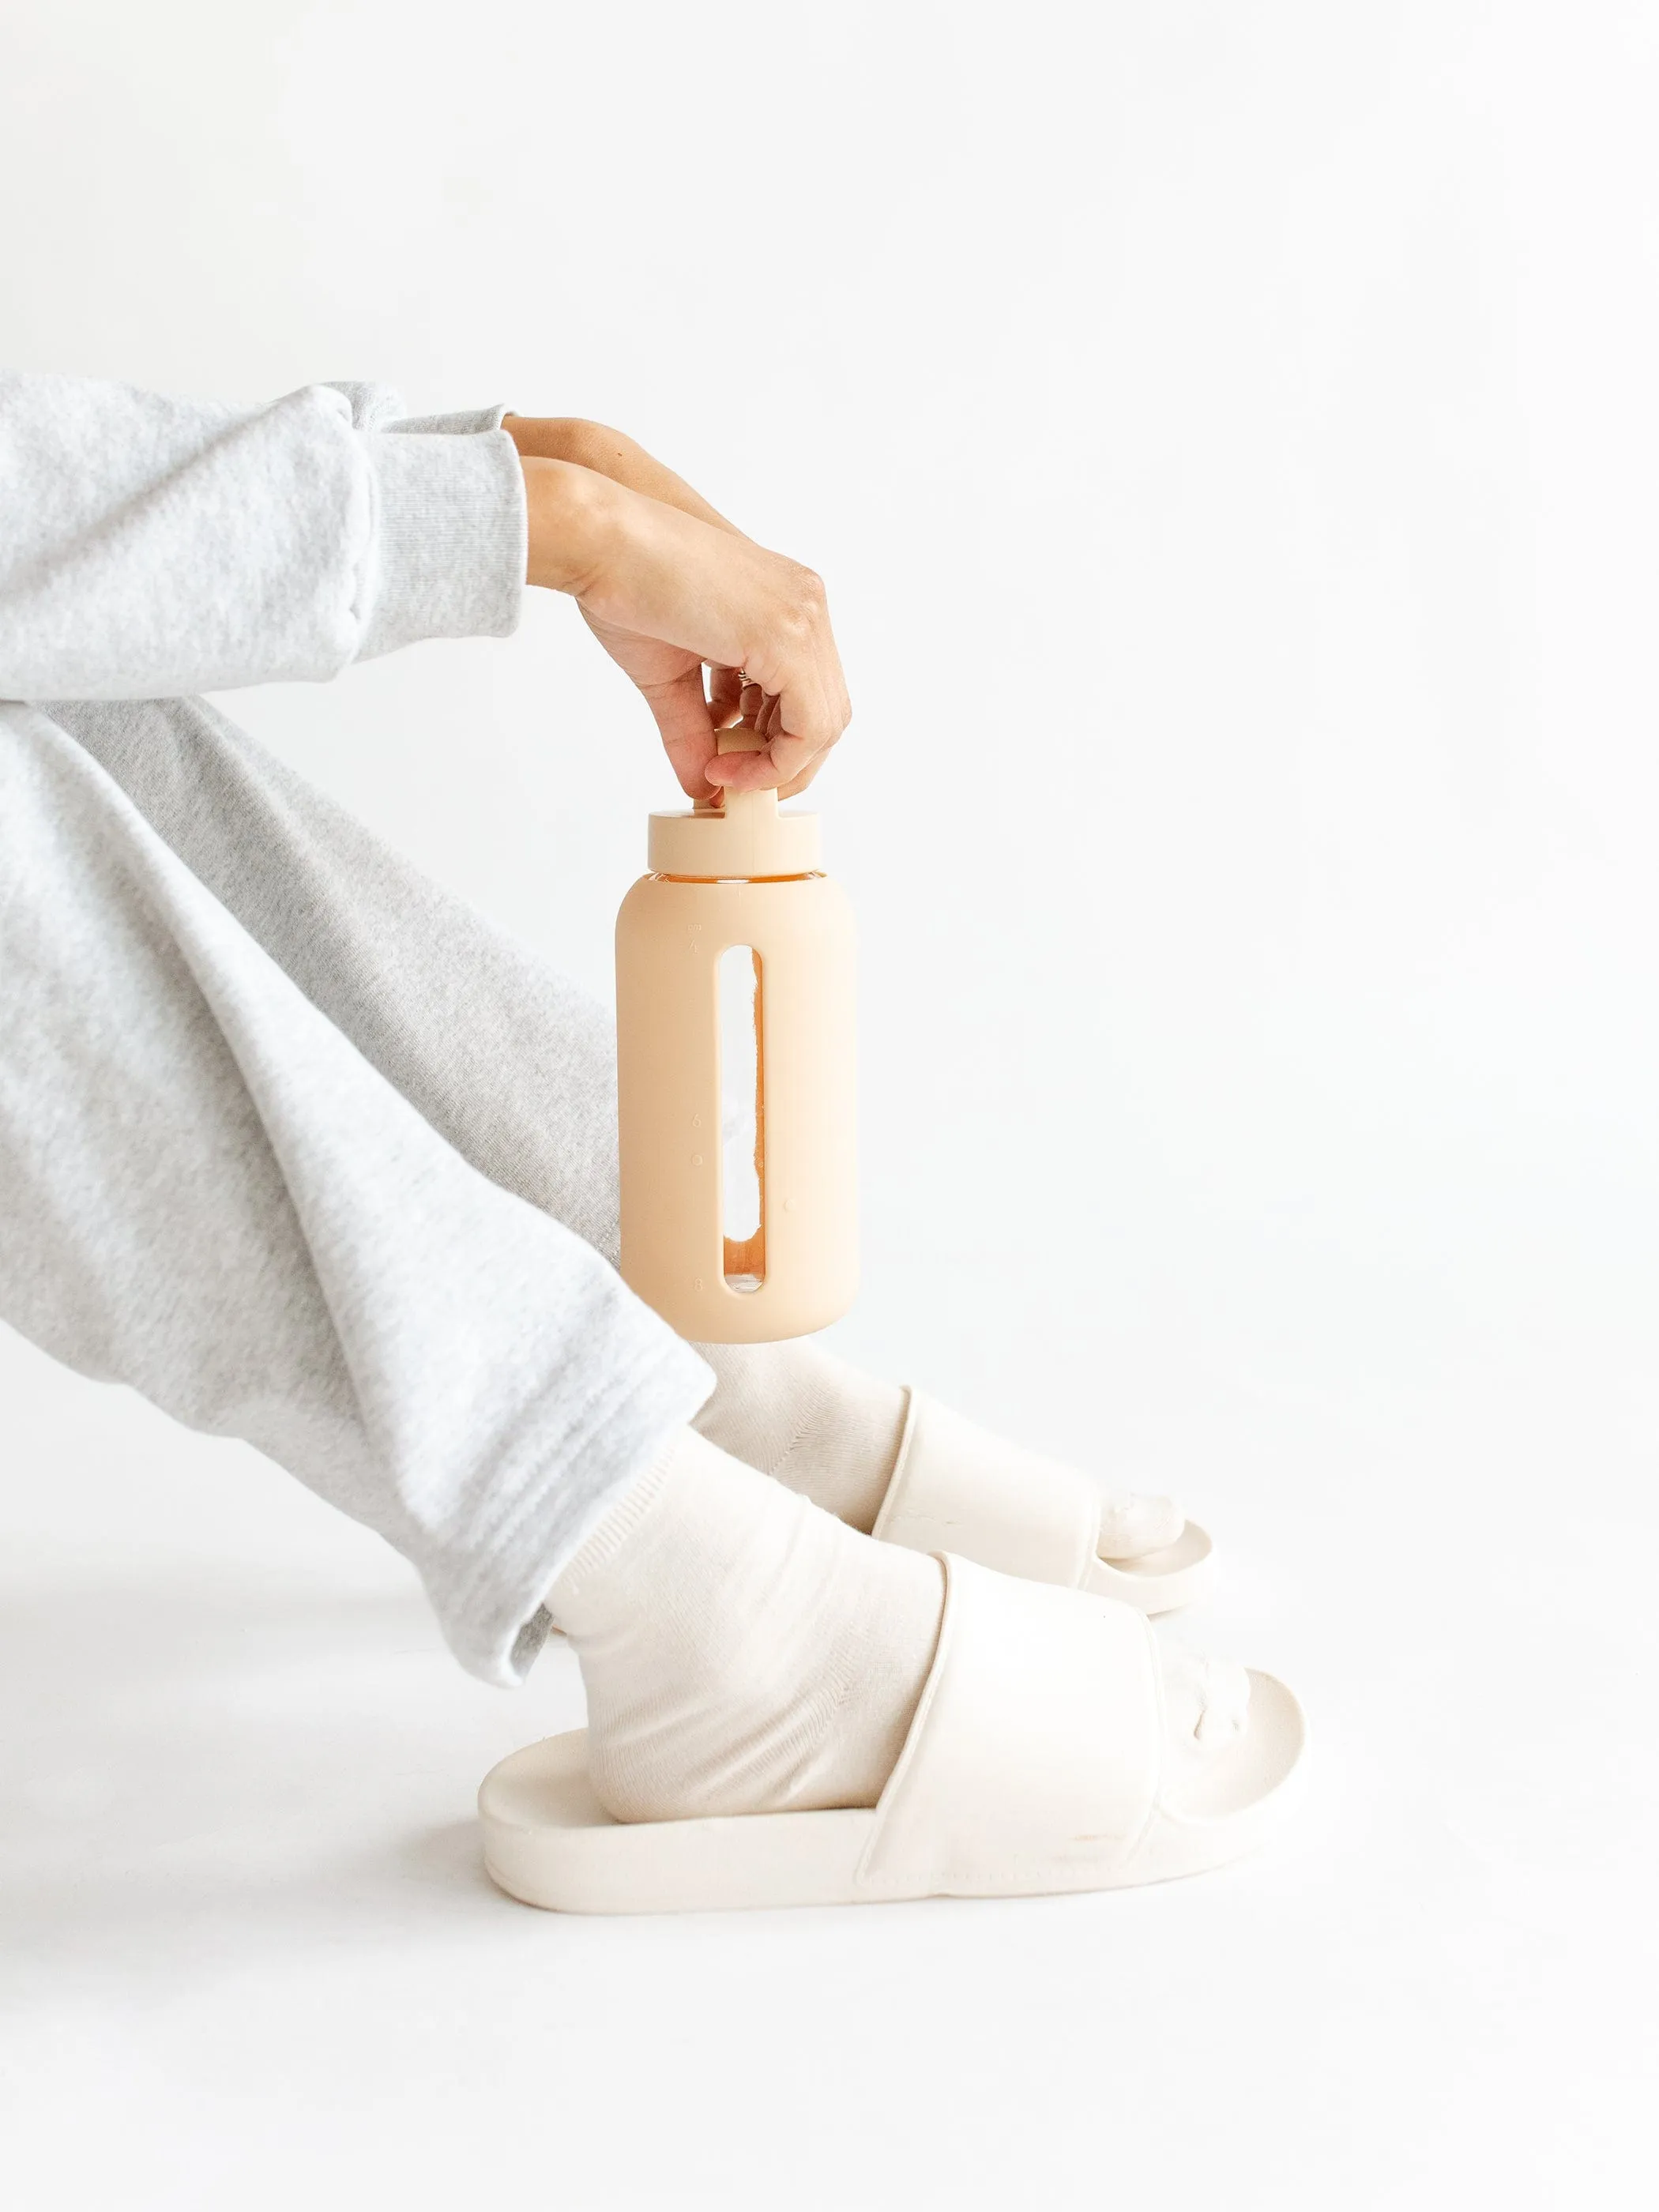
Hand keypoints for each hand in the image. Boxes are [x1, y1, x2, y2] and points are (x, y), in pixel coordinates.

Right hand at [504, 417, 848, 799]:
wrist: (601, 536)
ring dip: (776, 768)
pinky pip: (810, 727)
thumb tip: (702, 788)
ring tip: (720, 775)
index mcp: (786, 604)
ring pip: (825, 724)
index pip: (808, 694)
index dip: (775, 745)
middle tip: (733, 784)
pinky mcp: (787, 635)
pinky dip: (775, 763)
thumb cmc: (624, 584)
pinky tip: (724, 768)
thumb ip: (694, 729)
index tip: (727, 768)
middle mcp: (806, 606)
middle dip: (781, 763)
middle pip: (826, 713)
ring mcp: (803, 616)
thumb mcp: (668, 675)